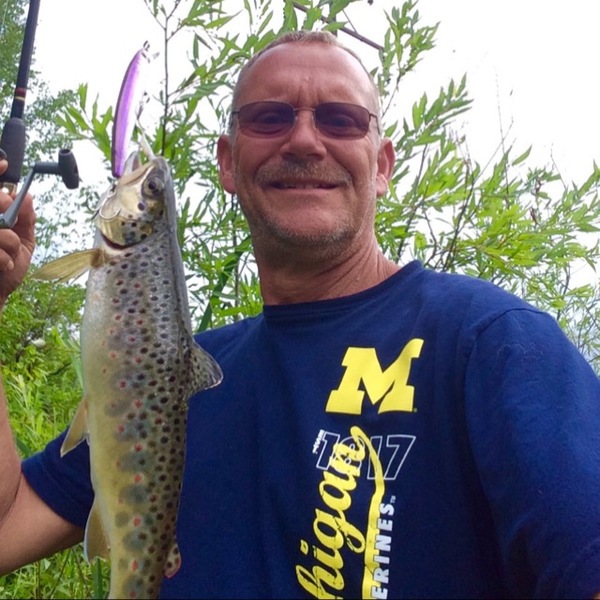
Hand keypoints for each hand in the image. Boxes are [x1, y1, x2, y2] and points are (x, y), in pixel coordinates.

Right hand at [0, 159, 34, 307]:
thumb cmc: (7, 269)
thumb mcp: (23, 243)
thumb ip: (26, 220)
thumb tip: (28, 195)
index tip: (4, 163)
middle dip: (5, 206)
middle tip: (12, 224)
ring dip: (9, 241)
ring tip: (11, 254)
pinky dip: (4, 258)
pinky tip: (5, 265)